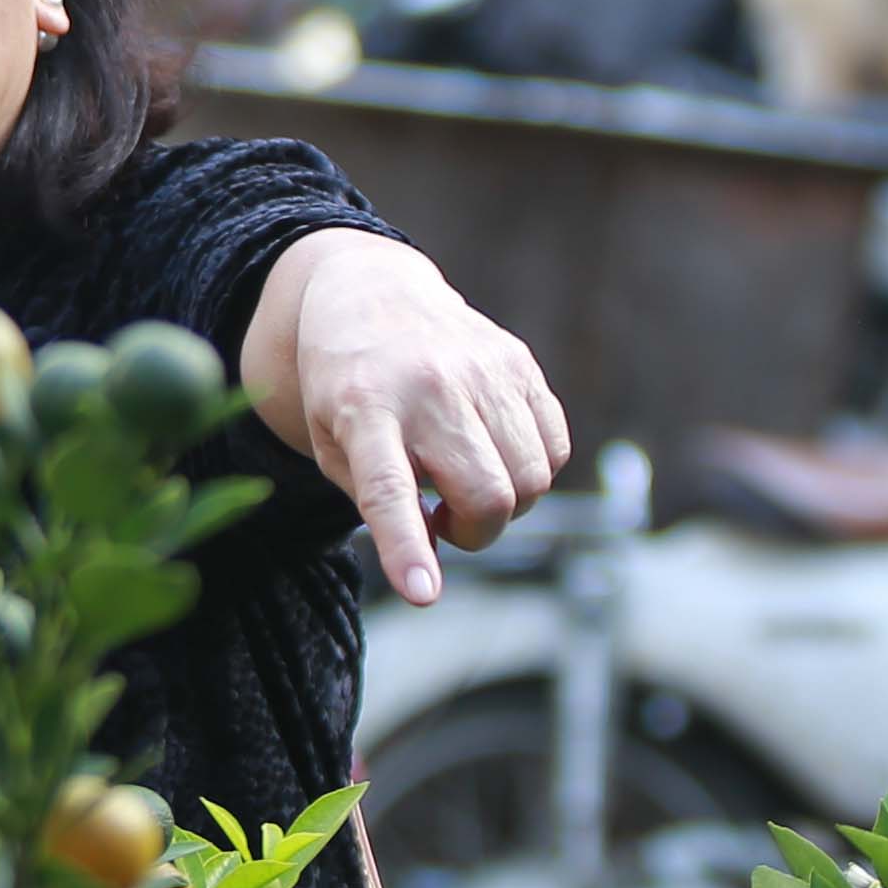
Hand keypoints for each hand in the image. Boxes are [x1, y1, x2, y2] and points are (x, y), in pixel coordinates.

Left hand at [246, 228, 571, 607]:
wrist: (371, 294)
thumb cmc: (347, 388)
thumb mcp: (332, 444)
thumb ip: (375, 504)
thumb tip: (435, 557)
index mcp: (364, 410)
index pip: (389, 490)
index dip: (407, 547)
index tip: (424, 594)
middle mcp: (428, 386)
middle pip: (487, 495)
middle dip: (474, 532)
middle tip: (442, 518)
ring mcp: (481, 370)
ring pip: (532, 480)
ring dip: (504, 505)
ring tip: (464, 481)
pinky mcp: (519, 362)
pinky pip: (555, 447)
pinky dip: (533, 471)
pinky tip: (493, 453)